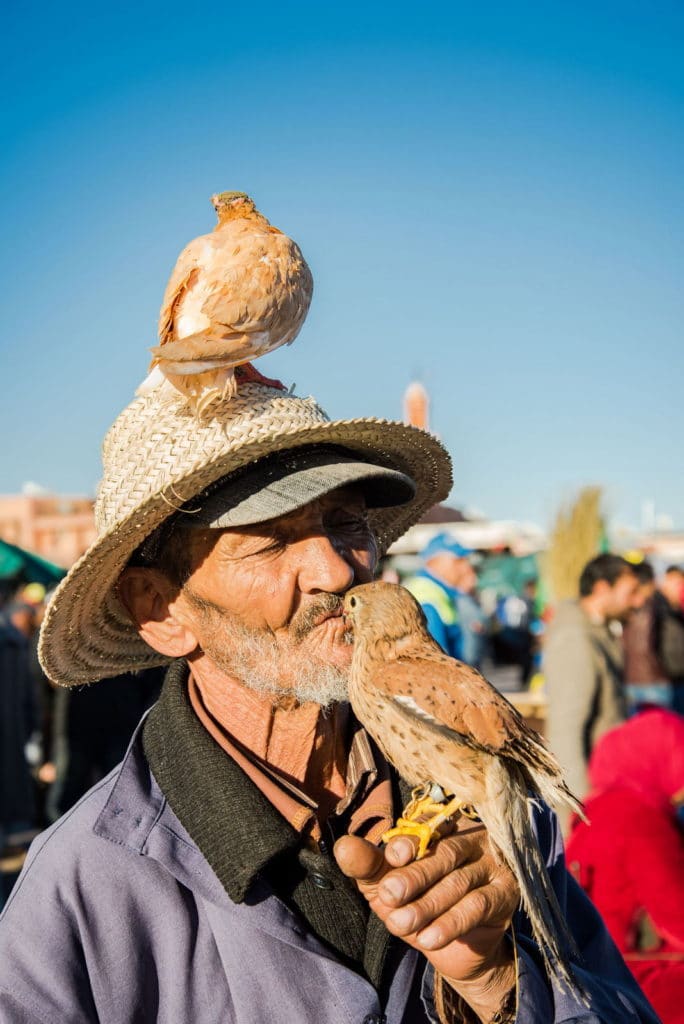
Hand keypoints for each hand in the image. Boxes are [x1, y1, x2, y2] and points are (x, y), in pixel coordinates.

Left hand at [334, 821, 518, 1016]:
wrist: (456, 950)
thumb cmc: (418, 905)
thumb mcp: (387, 887)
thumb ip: (368, 866)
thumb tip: (343, 847)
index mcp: (441, 830)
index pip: (427, 827)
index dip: (410, 841)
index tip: (392, 856)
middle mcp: (470, 840)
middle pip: (443, 854)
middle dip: (414, 877)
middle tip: (389, 896)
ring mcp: (491, 865)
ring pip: (459, 882)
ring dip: (427, 905)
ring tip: (399, 926)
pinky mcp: (506, 893)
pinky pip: (479, 906)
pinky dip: (452, 923)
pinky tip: (430, 940)